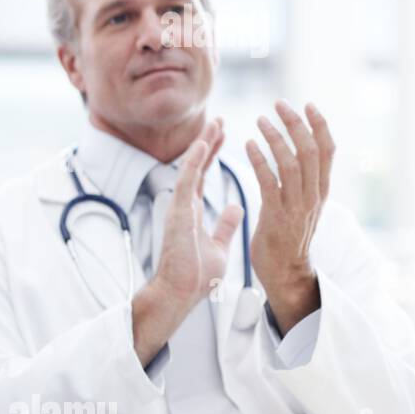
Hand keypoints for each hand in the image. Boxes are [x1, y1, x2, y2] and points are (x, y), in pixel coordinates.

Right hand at [148, 119, 244, 316]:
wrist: (180, 292)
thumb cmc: (195, 276)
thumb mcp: (218, 246)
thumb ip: (224, 225)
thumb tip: (235, 208)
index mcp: (192, 212)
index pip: (203, 176)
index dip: (212, 155)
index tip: (221, 135)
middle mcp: (184, 205)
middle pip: (197, 166)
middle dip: (208, 142)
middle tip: (218, 120)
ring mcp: (179, 207)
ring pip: (191, 168)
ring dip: (203, 144)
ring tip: (215, 123)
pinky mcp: (179, 212)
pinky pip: (187, 181)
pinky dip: (195, 161)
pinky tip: (203, 144)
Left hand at [246, 101, 332, 331]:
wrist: (284, 274)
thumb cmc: (286, 238)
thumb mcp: (302, 206)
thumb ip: (302, 183)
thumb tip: (299, 158)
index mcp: (320, 191)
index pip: (328, 150)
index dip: (319, 125)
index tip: (307, 104)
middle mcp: (313, 196)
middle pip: (311, 151)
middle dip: (296, 124)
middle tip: (279, 104)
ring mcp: (296, 207)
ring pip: (292, 164)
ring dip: (276, 138)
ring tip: (260, 120)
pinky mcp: (276, 217)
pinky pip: (270, 183)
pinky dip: (260, 161)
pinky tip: (248, 145)